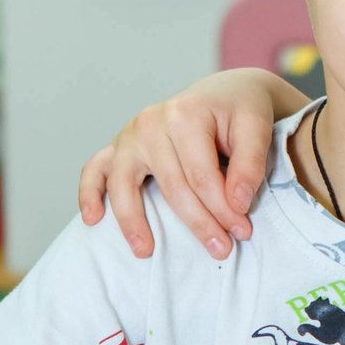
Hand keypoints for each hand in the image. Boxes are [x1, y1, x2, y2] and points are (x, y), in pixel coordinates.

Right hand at [77, 70, 293, 261]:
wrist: (223, 92)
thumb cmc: (239, 112)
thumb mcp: (256, 128)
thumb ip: (249, 164)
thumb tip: (237, 203)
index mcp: (185, 115)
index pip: (202, 176)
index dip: (223, 209)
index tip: (242, 232)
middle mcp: (151, 123)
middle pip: (171, 186)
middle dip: (198, 222)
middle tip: (221, 250)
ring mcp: (129, 135)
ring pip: (125, 184)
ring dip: (133, 221)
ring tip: (146, 252)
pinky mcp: (118, 146)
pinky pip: (94, 170)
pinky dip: (88, 194)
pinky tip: (92, 220)